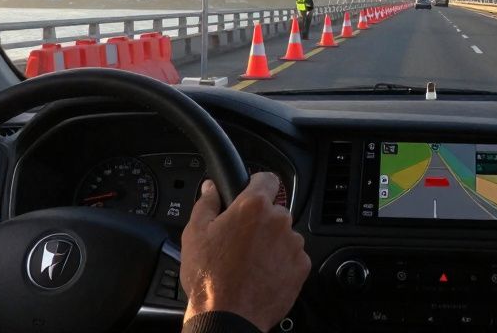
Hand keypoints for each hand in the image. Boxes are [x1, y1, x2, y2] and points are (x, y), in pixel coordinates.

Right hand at [181, 173, 310, 331]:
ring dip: (271, 243)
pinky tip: (261, 274)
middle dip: (260, 221)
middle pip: (273, 211)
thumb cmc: (210, 278)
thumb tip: (210, 188)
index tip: (251, 192)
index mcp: (253, 207)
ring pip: (283, 235)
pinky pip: (292, 257)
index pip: (266, 179)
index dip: (256, 184)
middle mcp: (279, 221)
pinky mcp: (301, 267)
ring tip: (249, 262)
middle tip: (240, 240)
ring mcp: (293, 244)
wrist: (228, 317)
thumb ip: (206, 204)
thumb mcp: (195, 234)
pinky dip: (280, 263)